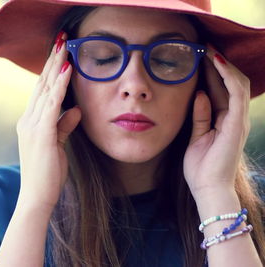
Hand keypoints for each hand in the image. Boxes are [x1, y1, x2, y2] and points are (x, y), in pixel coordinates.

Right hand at [16, 32, 81, 210]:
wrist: (37, 197)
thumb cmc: (47, 174)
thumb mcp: (57, 145)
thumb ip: (64, 125)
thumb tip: (75, 109)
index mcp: (30, 123)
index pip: (41, 91)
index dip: (50, 70)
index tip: (59, 53)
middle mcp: (27, 120)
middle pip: (41, 84)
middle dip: (51, 60)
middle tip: (60, 39)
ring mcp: (32, 125)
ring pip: (45, 89)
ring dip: (55, 66)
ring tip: (64, 46)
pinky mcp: (41, 133)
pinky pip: (51, 104)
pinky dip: (59, 86)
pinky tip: (66, 70)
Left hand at [183, 47, 250, 200]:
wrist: (207, 188)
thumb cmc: (201, 167)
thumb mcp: (196, 137)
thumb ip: (200, 116)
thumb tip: (198, 94)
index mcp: (224, 120)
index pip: (220, 89)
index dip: (211, 72)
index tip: (198, 56)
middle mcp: (234, 117)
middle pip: (229, 83)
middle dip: (217, 63)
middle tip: (203, 46)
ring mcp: (238, 119)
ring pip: (236, 83)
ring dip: (223, 64)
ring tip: (209, 48)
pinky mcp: (238, 123)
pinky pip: (236, 93)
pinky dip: (227, 76)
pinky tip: (217, 62)